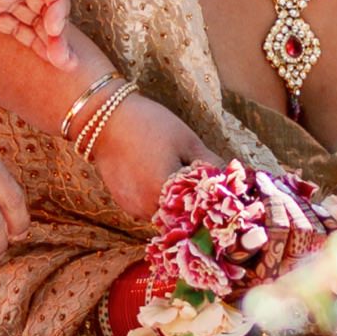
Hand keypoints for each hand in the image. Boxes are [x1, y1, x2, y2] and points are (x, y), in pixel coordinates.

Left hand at [0, 0, 69, 64]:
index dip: (57, 2)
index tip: (52, 27)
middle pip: (45, 2)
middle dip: (58, 30)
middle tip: (64, 60)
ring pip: (32, 18)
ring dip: (48, 40)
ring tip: (63, 67)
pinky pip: (12, 26)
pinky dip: (28, 42)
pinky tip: (43, 59)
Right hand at [89, 92, 213, 223]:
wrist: (104, 118)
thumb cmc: (150, 124)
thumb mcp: (187, 141)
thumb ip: (211, 164)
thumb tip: (232, 177)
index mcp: (166, 193)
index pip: (201, 211)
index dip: (212, 204)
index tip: (222, 194)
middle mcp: (148, 208)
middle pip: (183, 218)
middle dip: (195, 205)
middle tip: (203, 185)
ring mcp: (133, 208)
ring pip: (166, 215)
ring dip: (176, 204)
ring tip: (181, 179)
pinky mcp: (123, 202)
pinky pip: (149, 209)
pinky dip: (159, 200)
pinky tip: (160, 178)